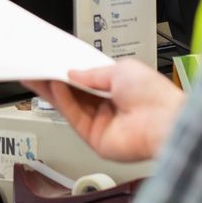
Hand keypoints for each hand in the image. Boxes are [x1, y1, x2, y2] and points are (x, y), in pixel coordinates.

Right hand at [26, 59, 183, 162]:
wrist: (165, 121)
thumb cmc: (154, 95)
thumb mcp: (122, 70)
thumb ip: (93, 73)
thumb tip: (73, 73)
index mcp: (119, 89)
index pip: (87, 80)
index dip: (70, 72)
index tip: (53, 63)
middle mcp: (109, 107)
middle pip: (75, 94)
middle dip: (56, 81)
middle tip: (37, 68)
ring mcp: (102, 124)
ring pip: (71, 106)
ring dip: (54, 90)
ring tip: (39, 74)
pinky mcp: (95, 139)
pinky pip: (75, 117)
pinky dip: (64, 101)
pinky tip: (56, 86)